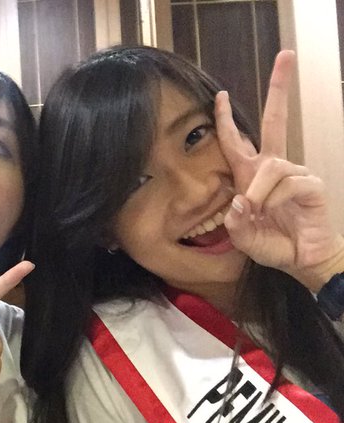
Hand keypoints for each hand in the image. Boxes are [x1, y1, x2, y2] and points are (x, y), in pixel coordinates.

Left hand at [216, 50, 343, 289]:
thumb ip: (235, 222)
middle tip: (285, 55)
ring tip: (258, 213)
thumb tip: (238, 201)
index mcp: (250, 175)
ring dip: (258, 192)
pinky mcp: (310, 184)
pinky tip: (275, 213)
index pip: (237, 141)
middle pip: (276, 120)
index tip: (220, 95)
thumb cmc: (271, 244)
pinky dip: (274, 200)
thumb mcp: (242, 236)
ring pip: (270, 166)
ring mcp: (293, 173)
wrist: (300, 260)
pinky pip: (286, 182)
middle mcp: (272, 168)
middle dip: (279, 88)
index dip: (227, 119)